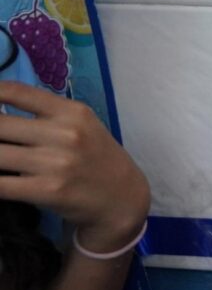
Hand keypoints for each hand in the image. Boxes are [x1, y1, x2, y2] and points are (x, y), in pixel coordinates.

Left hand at [0, 83, 149, 249]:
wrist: (122, 196)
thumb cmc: (94, 157)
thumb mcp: (81, 126)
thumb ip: (45, 115)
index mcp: (72, 112)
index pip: (17, 93)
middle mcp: (65, 134)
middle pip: (0, 125)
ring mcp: (56, 163)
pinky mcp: (48, 191)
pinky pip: (1, 185)